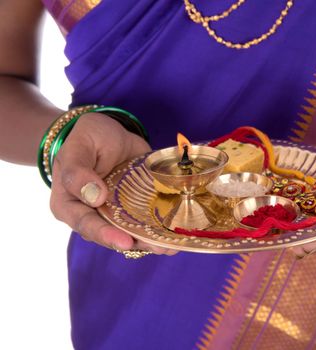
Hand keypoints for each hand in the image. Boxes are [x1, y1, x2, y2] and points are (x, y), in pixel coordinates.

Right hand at [50, 112, 176, 255]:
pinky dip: (161, 228)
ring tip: (173, 245)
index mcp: (71, 206)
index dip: (107, 235)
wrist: (108, 131)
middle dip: (138, 243)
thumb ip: (78, 171)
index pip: (87, 225)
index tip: (126, 242)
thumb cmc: (87, 138)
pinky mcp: (136, 208)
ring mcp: (116, 214)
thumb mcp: (78, 148)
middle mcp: (93, 215)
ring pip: (133, 233)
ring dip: (153, 240)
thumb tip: (94, 197)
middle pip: (114, 235)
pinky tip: (178, 233)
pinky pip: (147, 221)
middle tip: (161, 247)